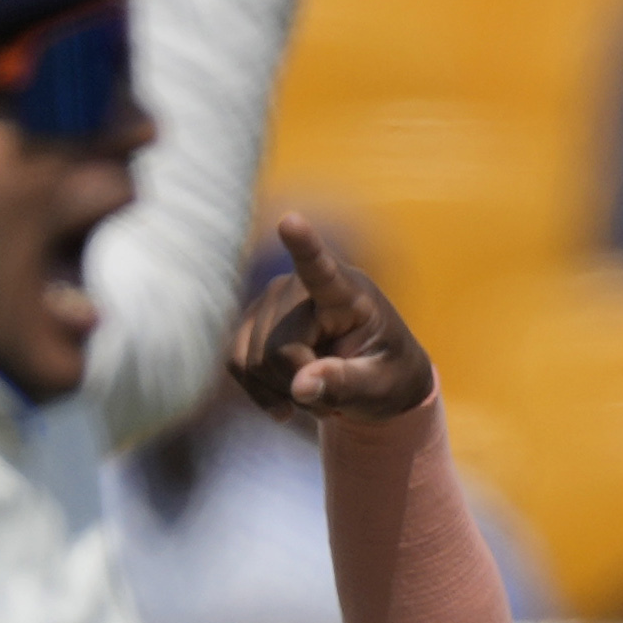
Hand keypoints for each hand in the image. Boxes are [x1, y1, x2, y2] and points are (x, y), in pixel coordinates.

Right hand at [223, 214, 433, 432]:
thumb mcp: (381, 386)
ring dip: (282, 391)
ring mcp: (270, 300)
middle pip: (278, 347)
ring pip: (253, 361)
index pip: (322, 268)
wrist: (372, 377)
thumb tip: (300, 387)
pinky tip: (286, 401)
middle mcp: (300, 287)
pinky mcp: (250, 322)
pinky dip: (259, 391)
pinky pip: (236, 363)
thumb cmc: (386, 374)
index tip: (290, 221)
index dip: (304, 246)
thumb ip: (346, 384)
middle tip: (333, 399)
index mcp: (347, 293)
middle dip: (300, 384)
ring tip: (316, 393)